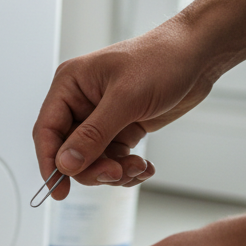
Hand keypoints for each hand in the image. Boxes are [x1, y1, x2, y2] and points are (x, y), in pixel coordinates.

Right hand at [32, 17, 217, 199]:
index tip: (60, 190)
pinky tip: (145, 166)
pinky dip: (127, 168)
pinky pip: (113, 159)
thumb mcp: (125, 98)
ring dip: (115, 170)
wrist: (199, 55)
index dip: (50, 162)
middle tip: (115, 173)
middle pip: (70, 152)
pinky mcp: (121, 128)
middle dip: (93, 168)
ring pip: (93, 160)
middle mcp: (81, 103)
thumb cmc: (163, 60)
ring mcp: (101, 118)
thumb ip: (92, 134)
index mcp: (70, 85)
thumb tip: (66, 163)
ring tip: (138, 167)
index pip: (47, 130)